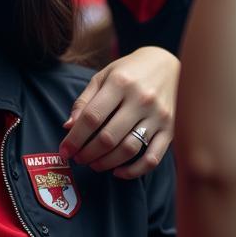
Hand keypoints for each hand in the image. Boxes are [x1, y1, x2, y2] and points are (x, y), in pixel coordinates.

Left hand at [59, 46, 177, 178]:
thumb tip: (68, 127)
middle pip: (108, 137)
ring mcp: (158, 116)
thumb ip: (85, 101)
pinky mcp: (171, 130)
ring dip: (106, 163)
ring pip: (129, 149)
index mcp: (120, 83)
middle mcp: (141, 99)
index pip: (92, 117)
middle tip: (78, 159)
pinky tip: (118, 172)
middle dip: (88, 153)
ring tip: (94, 164)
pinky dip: (133, 171)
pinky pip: (153, 159)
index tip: (64, 150)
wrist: (167, 64)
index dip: (75, 138)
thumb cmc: (129, 71)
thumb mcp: (103, 76)